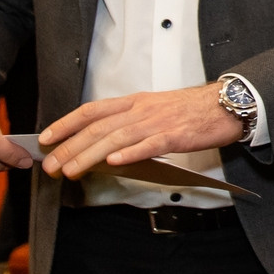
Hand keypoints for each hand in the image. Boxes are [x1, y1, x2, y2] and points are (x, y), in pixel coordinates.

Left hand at [40, 84, 242, 179]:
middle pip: (98, 128)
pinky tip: (113, 163)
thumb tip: (104, 144)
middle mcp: (141, 110)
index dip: (65, 123)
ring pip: (116, 138)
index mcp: (135, 102)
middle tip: (50, 165)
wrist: (228, 104)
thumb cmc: (192, 110)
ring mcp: (158, 122)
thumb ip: (130, 122)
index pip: (92, 111)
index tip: (45, 138)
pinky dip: (130, 153)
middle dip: (69, 147)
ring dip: (89, 155)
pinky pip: (150, 145)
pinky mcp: (176, 136)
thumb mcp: (155, 108)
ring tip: (70, 171)